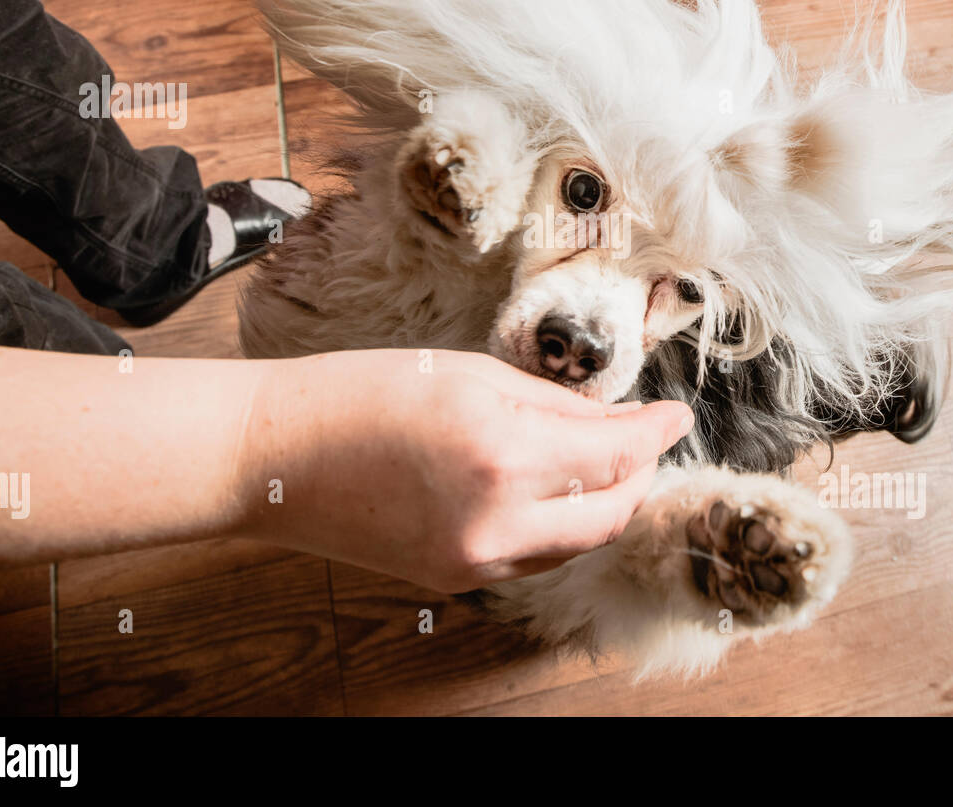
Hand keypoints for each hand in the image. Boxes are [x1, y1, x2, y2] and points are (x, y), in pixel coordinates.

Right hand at [236, 349, 693, 591]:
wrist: (276, 456)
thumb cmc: (360, 394)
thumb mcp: (468, 374)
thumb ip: (553, 404)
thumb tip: (615, 420)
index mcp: (501, 451)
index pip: (614, 453)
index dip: (655, 433)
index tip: (677, 415)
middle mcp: (496, 520)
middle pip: (609, 512)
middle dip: (640, 474)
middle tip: (648, 438)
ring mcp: (474, 561)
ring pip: (576, 543)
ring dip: (604, 503)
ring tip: (606, 461)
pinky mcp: (454, 579)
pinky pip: (533, 559)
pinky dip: (559, 527)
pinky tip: (556, 493)